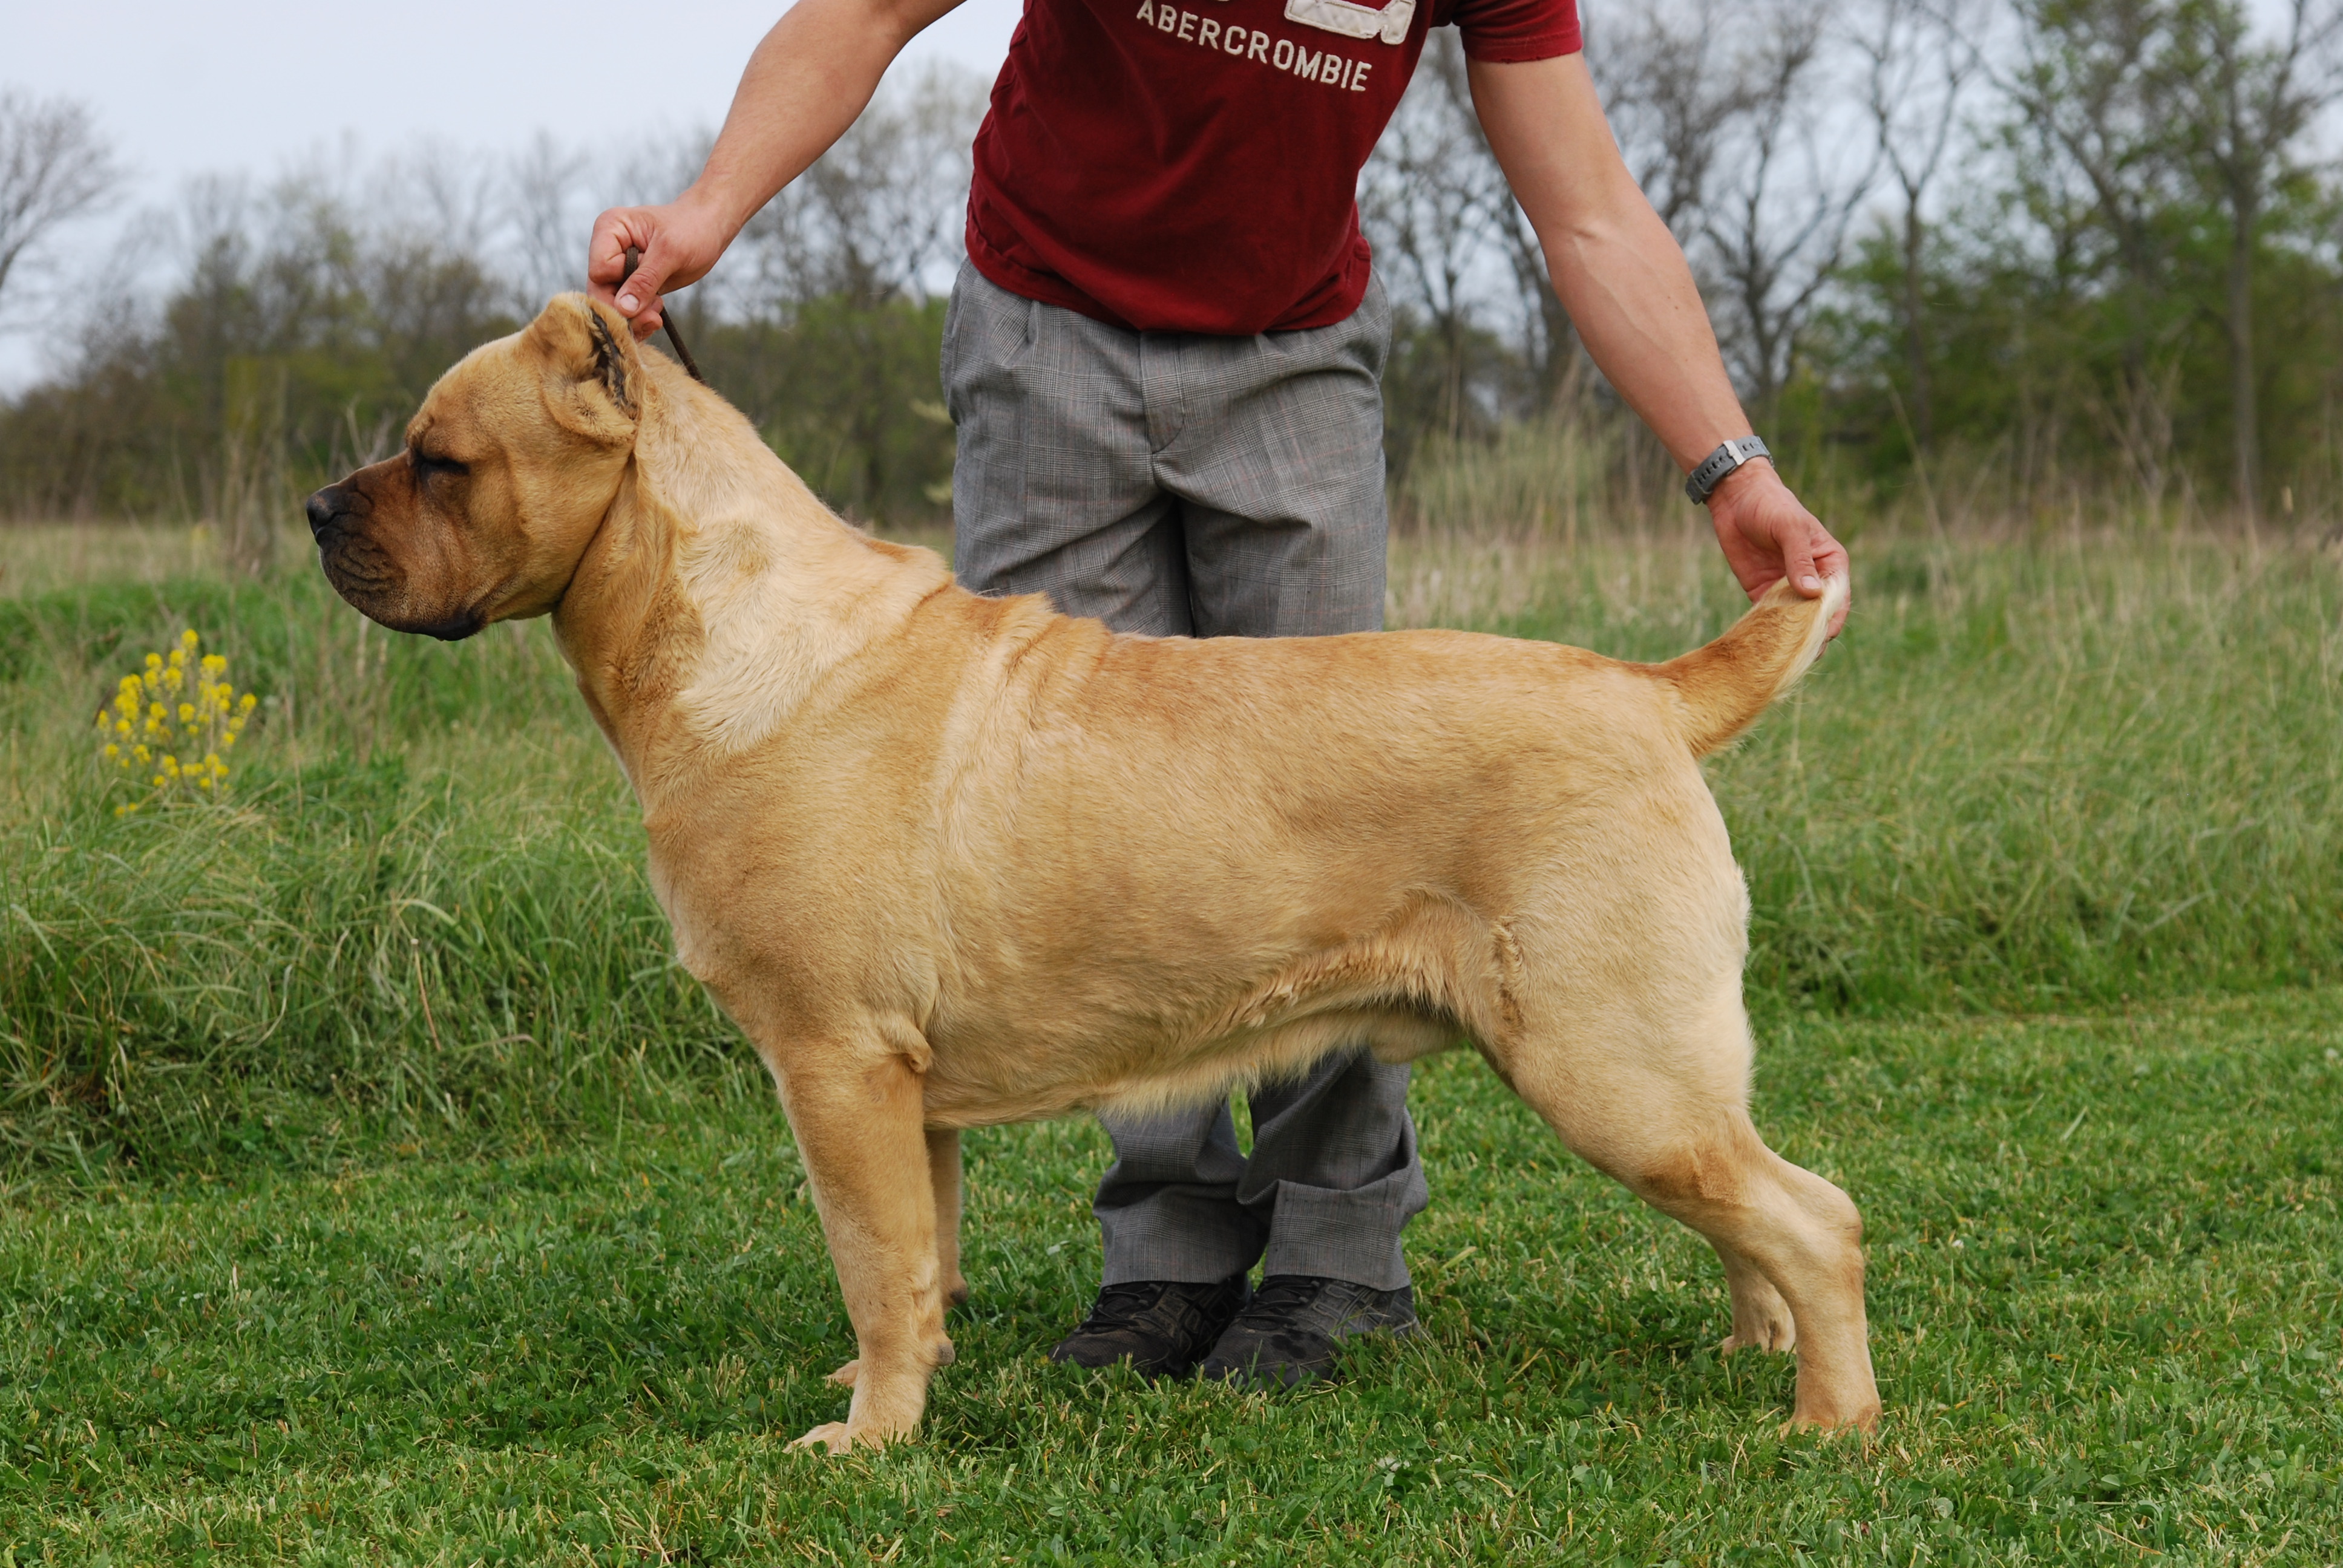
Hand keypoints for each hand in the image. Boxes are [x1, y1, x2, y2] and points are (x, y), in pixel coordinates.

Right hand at [586, 198, 733, 338]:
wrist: (707, 229)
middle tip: (654, 316)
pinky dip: (637, 319)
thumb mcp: (671, 253)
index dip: (621, 283)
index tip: (651, 279)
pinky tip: (654, 317)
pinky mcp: (628, 283)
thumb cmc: (691, 230)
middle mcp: (606, 248)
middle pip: (599, 291)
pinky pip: (623, 310)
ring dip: (634, 317)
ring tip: (657, 313)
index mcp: (609, 229)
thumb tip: (623, 309)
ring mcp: (615, 268)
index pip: (599, 271)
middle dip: (625, 310)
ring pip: (610, 305)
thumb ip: (645, 280)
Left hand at [1706, 462, 1850, 638]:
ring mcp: (1789, 589)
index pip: (1838, 598)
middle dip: (1812, 635)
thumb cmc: (1772, 506)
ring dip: (1791, 638)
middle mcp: (1813, 580)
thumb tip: (1812, 593)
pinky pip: (1770, 619)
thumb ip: (1799, 559)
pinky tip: (1762, 646)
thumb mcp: (1789, 528)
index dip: (1832, 618)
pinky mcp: (1764, 593)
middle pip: (1819, 616)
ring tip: (1782, 656)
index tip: (1822, 635)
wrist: (1737, 499)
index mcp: (1830, 563)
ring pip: (1796, 622)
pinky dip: (1768, 632)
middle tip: (1800, 653)